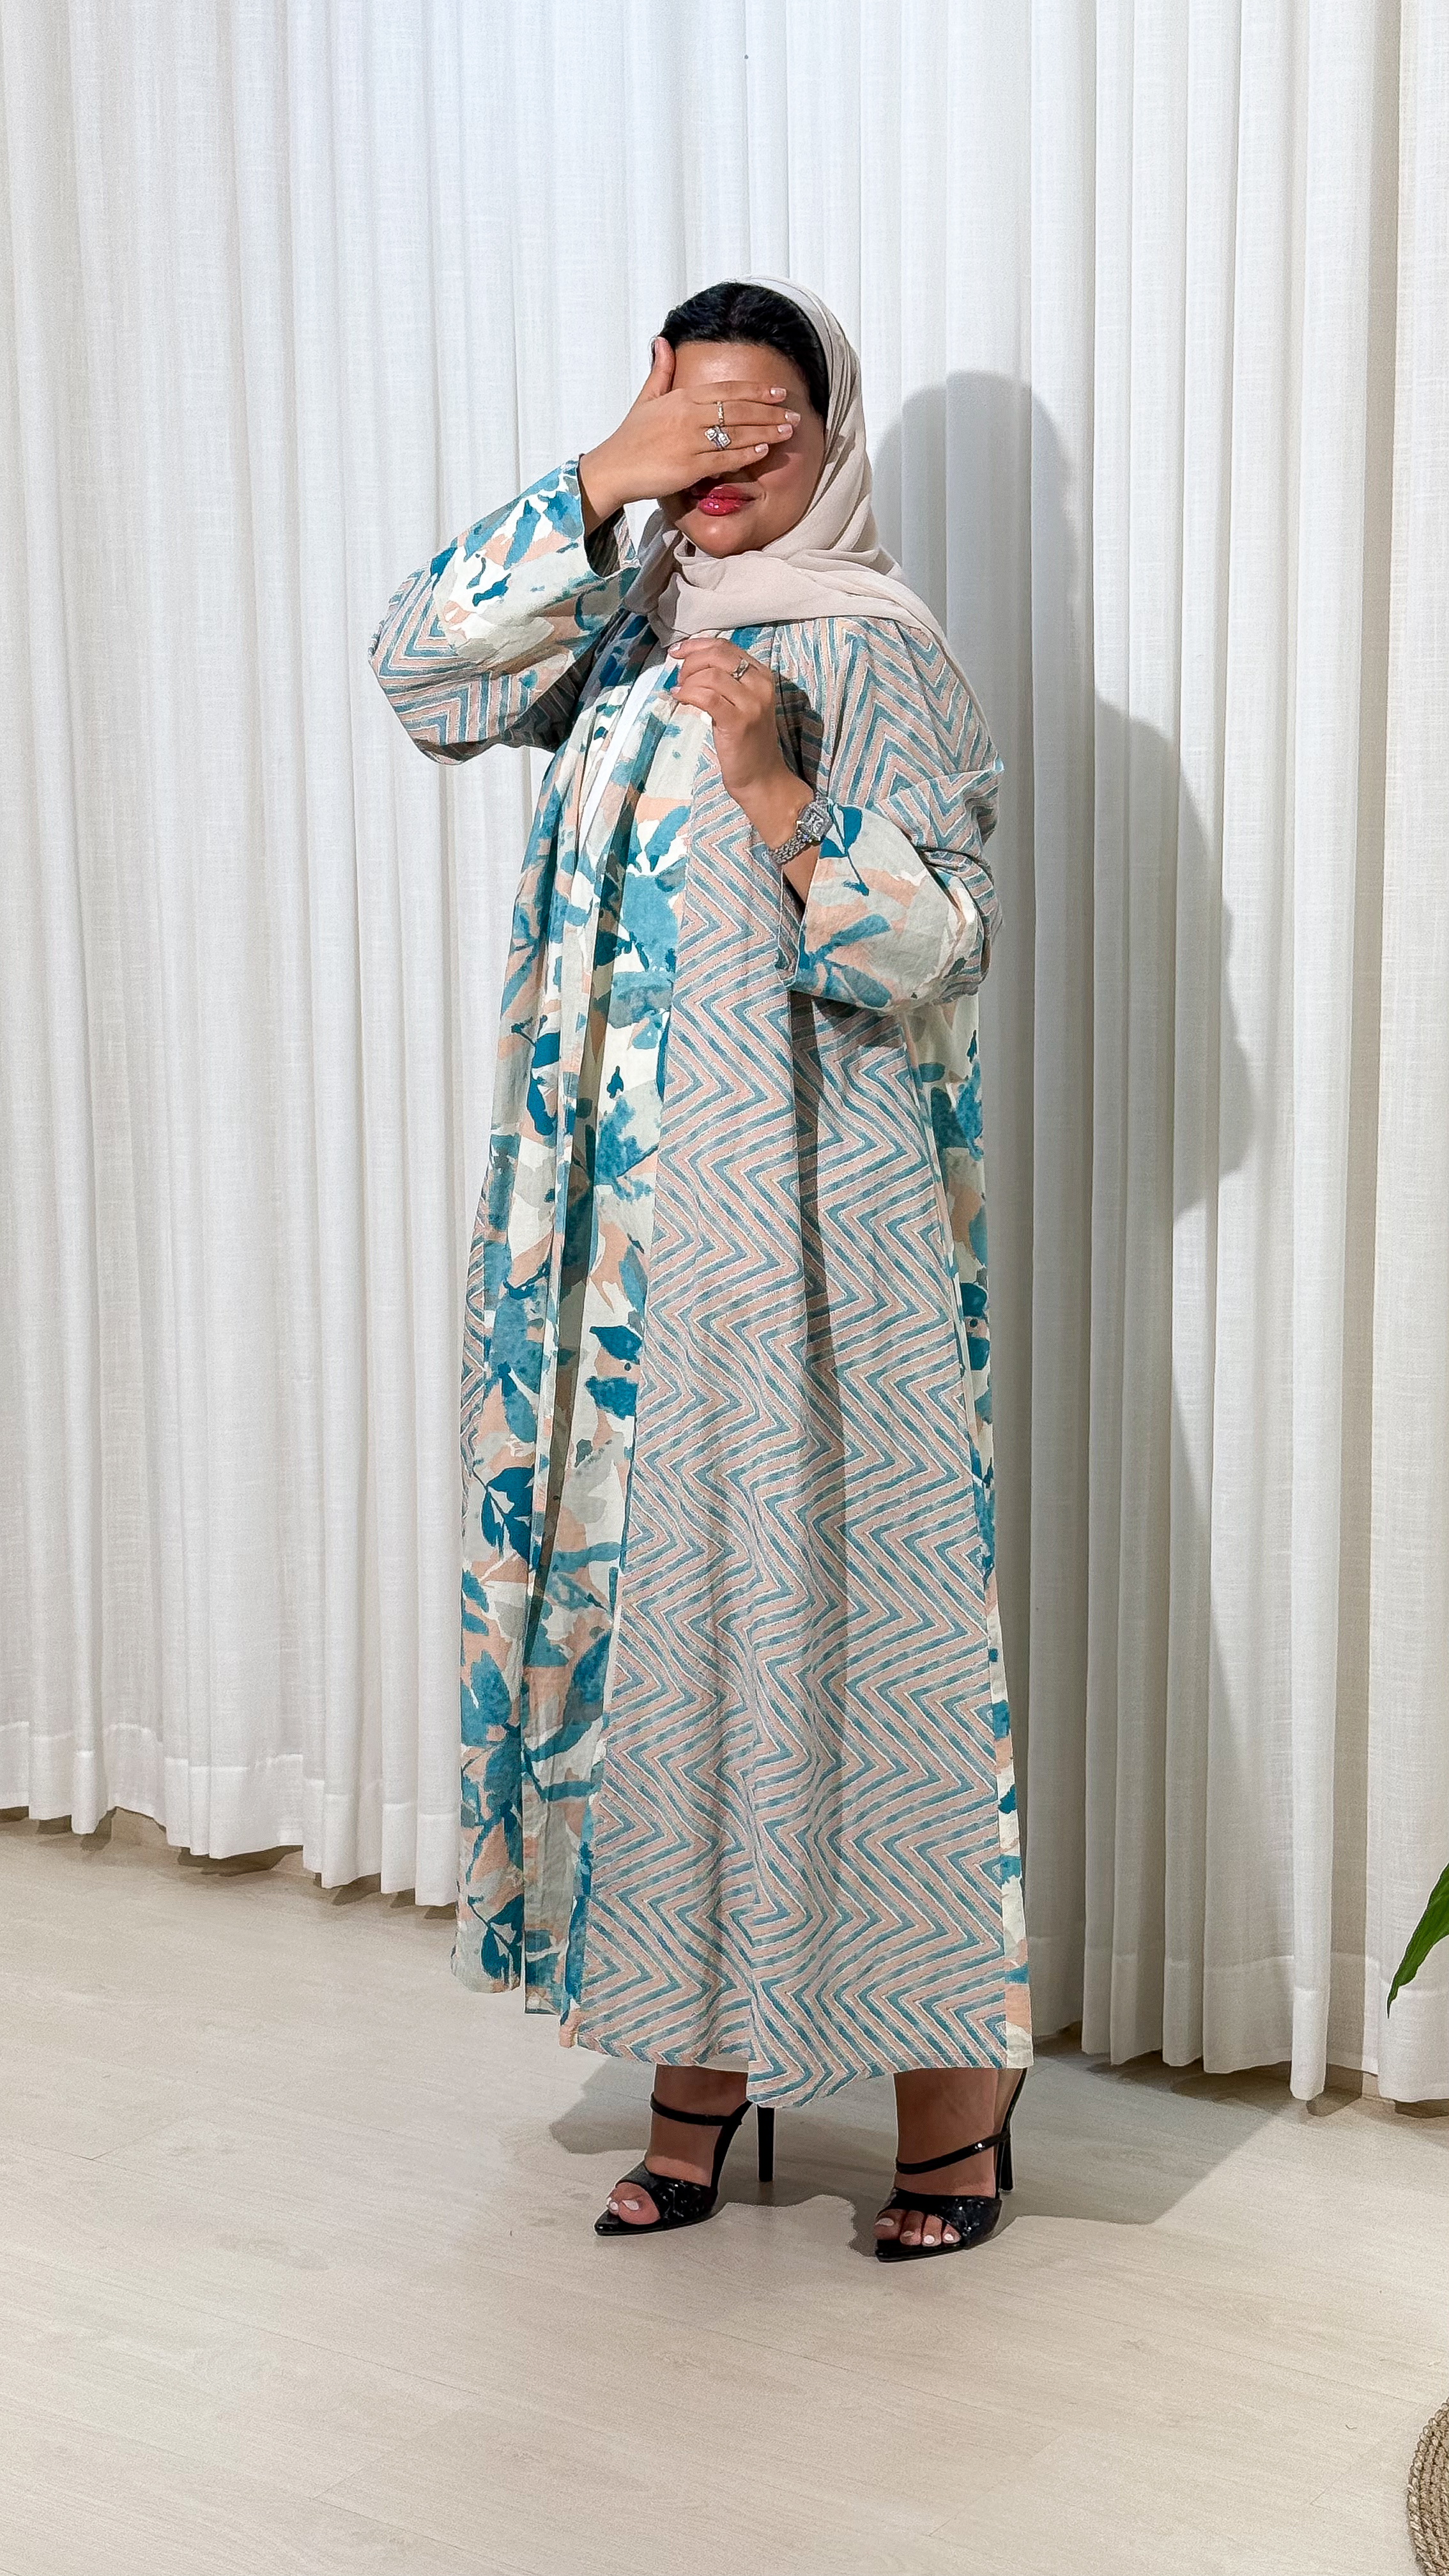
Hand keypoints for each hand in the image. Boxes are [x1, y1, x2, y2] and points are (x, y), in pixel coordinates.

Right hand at [577, 341, 799, 529]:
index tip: (778, 391)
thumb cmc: (630, 436)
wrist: (612, 468)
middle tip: (794, 413)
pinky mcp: (688, 467)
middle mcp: (688, 416)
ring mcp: (689, 441)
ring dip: (766, 430)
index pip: (728, 389)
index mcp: (682, 397)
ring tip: (788, 430)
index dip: (756, 390)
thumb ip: (661, 371)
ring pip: (736, 433)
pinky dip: (746, 453)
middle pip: (738, 409)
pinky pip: (724, 458)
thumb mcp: (646, 398)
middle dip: (770, 411)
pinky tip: (764, 449)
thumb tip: (661, 341)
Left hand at [668, 640, 814, 871]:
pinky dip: (688, 694)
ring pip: (710, 675)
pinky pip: (706, 697)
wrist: (761, 777)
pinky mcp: (739, 722)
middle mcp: (761, 685)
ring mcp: (752, 703)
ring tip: (680, 691)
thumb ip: (725, 680)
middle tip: (678, 676)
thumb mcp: (741, 703)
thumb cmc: (747, 742)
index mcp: (762, 675)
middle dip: (690, 660)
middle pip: (718, 655)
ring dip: (688, 680)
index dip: (697, 644)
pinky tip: (679, 698)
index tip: (677, 652)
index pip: (726, 646)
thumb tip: (690, 661)